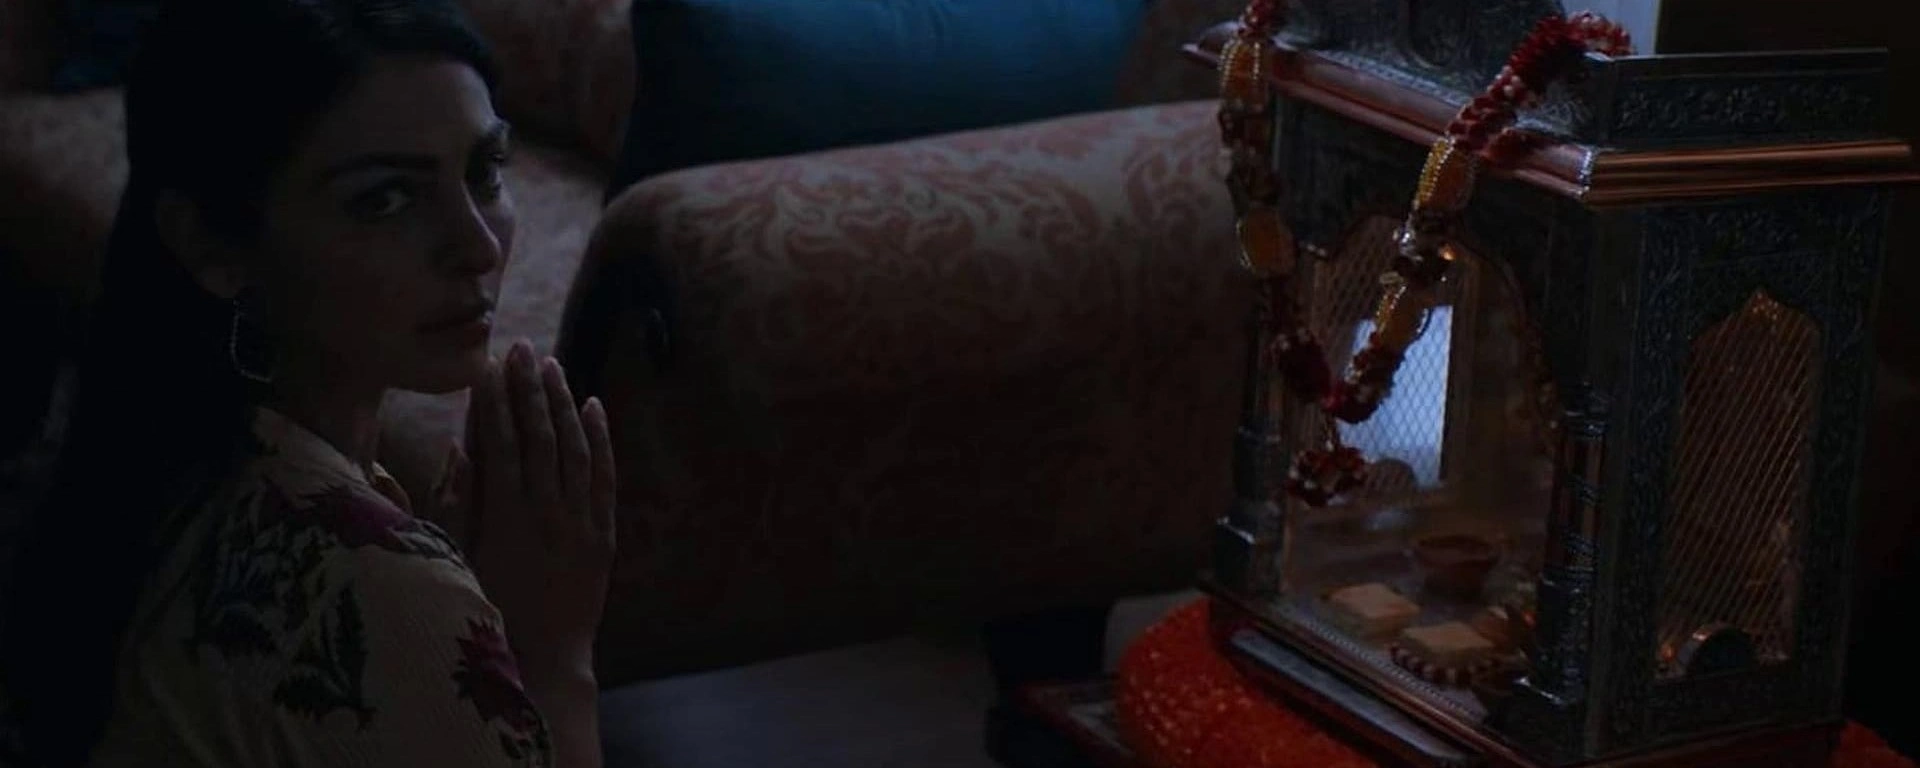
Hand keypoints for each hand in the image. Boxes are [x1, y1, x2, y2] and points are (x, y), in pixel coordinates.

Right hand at [460, 339, 616, 677]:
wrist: (544, 663)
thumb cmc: (487, 615)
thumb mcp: (455, 563)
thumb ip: (452, 506)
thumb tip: (455, 450)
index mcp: (504, 518)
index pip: (500, 443)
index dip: (494, 402)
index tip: (486, 366)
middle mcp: (546, 513)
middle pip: (539, 437)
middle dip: (528, 389)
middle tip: (519, 348)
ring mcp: (580, 523)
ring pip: (574, 450)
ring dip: (563, 404)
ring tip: (551, 366)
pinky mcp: (603, 536)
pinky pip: (604, 478)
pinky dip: (600, 440)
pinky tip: (594, 407)